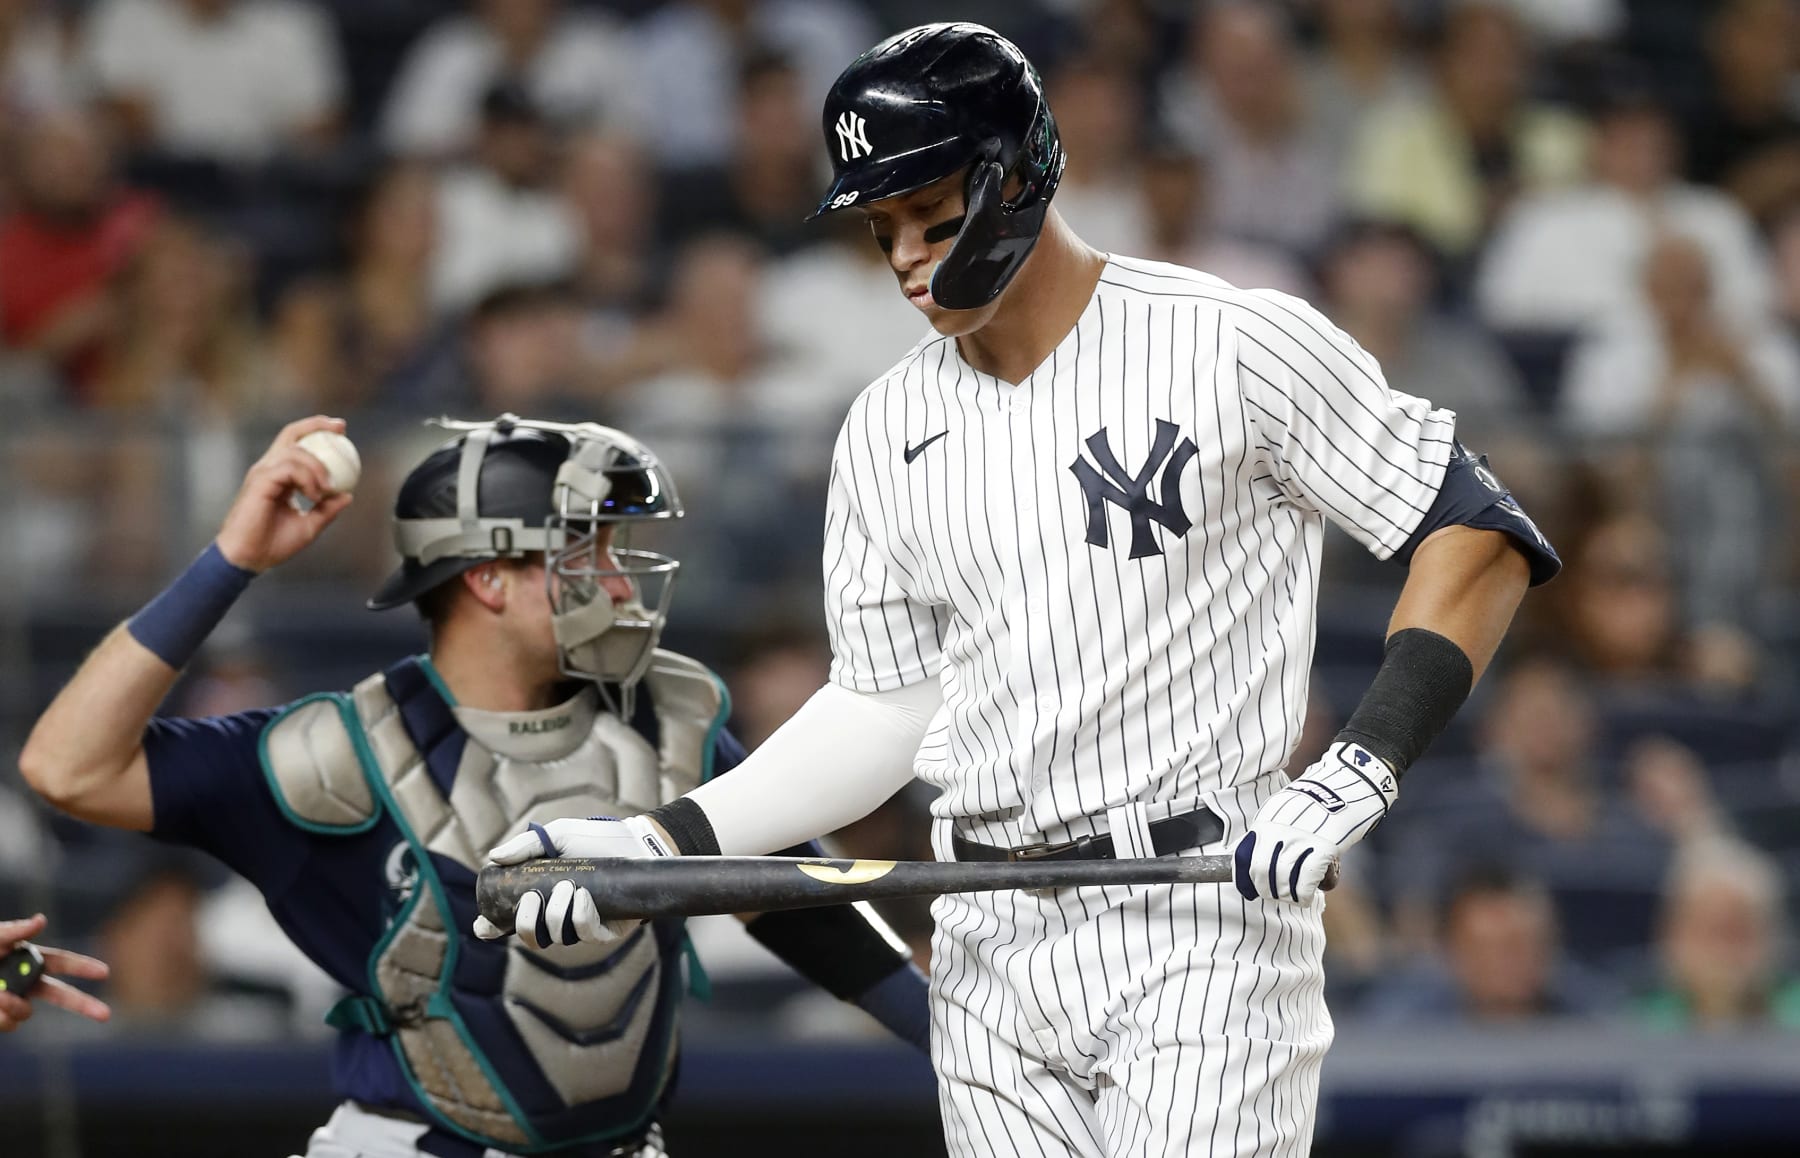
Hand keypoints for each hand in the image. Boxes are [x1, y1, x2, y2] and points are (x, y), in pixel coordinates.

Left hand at [0, 914, 110, 1031]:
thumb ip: (13, 931)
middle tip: (105, 1014)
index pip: (61, 962)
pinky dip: (1, 1017)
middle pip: (59, 994)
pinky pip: (9, 1024)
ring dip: (14, 1006)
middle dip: (82, 1004)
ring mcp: (9, 1001)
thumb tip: (42, 920)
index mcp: (24, 958)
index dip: (83, 967)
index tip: (104, 972)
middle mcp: (22, 982)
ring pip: (27, 1012)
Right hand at [215, 416, 353, 572]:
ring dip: (318, 468)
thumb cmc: (273, 544)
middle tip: (341, 428)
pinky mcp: (260, 481)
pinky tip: (315, 495)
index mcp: (279, 476)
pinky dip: (308, 479)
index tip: (341, 431)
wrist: (249, 558)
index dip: (317, 432)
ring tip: (328, 489)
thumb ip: (327, 509)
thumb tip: (347, 495)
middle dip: (316, 425)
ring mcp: (263, 473)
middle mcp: (269, 469)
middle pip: (291, 434)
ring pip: (296, 452)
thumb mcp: (309, 526)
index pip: (297, 444)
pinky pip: (290, 468)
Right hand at [472, 816, 674, 948]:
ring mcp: (581, 925)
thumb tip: (494, 857)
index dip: (491, 928)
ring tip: (569, 886)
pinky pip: (585, 935)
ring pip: (556, 937)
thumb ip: (527, 845)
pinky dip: (580, 917)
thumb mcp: (559, 834)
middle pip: (530, 938)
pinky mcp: (605, 931)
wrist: (636, 843)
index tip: (483, 925)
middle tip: (533, 897)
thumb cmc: (596, 839)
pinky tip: (582, 897)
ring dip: (557, 914)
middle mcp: (558, 916)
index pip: (508, 921)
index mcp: (541, 897)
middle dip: (525, 923)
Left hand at [1233, 742, 1397, 904]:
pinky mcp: (1323, 848)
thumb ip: (1269, 829)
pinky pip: (1305, 882)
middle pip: (1261, 872)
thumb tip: (1252, 852)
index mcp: (1265, 821)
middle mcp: (1278, 831)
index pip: (1242, 857)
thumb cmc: (1316, 800)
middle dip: (1267, 891)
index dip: (1245, 880)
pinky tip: (1307, 896)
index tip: (1250, 891)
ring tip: (1295, 897)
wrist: (1347, 784)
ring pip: (1281, 880)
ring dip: (1286, 895)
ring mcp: (1300, 839)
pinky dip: (1304, 895)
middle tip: (1278, 895)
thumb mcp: (1282, 809)